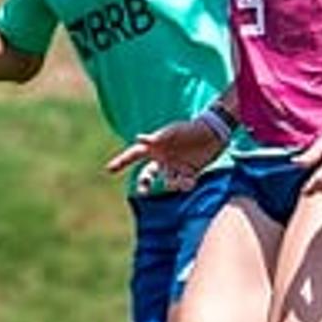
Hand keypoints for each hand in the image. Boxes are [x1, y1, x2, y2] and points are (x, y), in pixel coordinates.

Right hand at [105, 118, 225, 189]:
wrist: (213, 133)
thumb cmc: (189, 129)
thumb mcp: (172, 132)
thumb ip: (156, 138)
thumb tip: (139, 138)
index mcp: (155, 147)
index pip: (134, 154)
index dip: (121, 161)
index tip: (109, 169)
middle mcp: (162, 159)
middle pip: (147, 175)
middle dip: (144, 184)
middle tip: (142, 192)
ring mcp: (175, 167)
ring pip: (167, 182)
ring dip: (172, 184)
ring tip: (181, 180)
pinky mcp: (188, 173)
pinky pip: (182, 184)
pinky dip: (185, 185)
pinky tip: (190, 181)